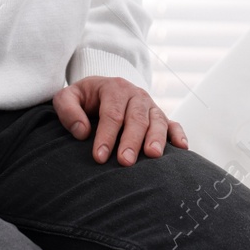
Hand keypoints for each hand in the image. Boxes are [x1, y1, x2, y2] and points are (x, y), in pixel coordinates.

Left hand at [52, 76, 187, 165]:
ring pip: (157, 120)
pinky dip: (179, 134)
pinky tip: (182, 148)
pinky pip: (173, 123)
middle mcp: (136, 95)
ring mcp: (150, 105)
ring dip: (156, 137)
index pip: (111, 113)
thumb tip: (82, 132)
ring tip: (153, 155)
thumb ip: (68, 110)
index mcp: (114, 88)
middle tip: (125, 161)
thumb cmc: (83, 99)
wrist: (102, 90)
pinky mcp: (160, 116)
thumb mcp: (68, 97)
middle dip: (131, 140)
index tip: (99, 157)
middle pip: (136, 118)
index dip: (106, 135)